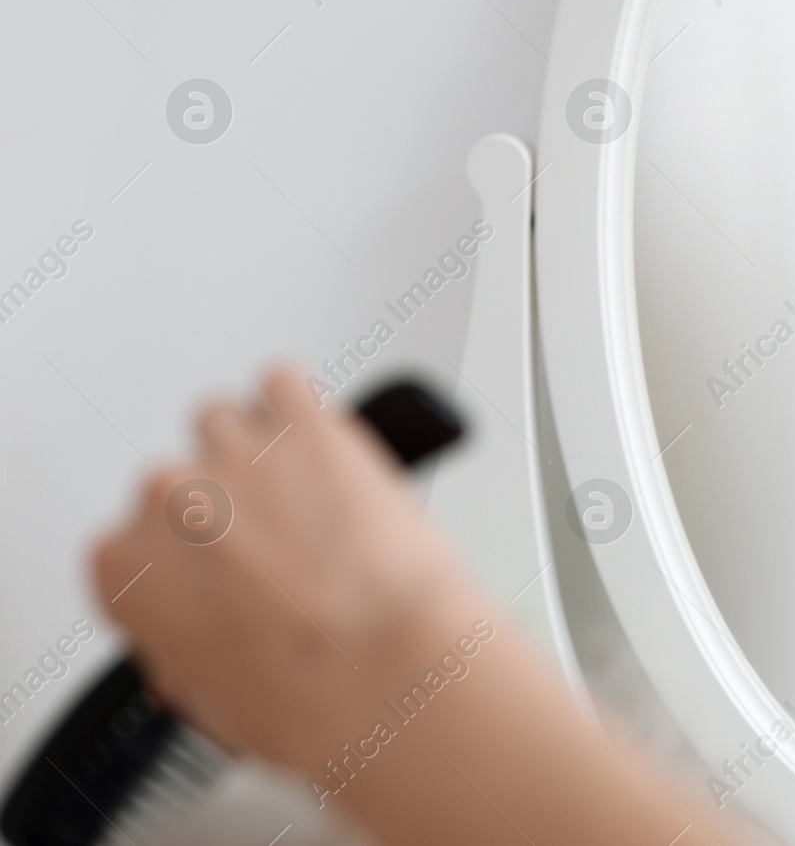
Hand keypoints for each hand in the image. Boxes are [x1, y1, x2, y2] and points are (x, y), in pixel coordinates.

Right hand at [90, 364, 493, 776]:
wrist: (383, 669)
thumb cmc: (307, 695)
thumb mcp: (208, 698)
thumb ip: (181, 647)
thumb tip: (199, 640)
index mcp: (126, 567)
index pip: (134, 538)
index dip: (185, 553)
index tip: (216, 564)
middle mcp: (168, 500)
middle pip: (183, 477)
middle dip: (227, 504)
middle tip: (280, 542)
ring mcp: (237, 454)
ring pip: (228, 419)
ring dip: (263, 448)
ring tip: (309, 492)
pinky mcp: (306, 424)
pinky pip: (285, 382)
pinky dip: (305, 406)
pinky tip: (327, 442)